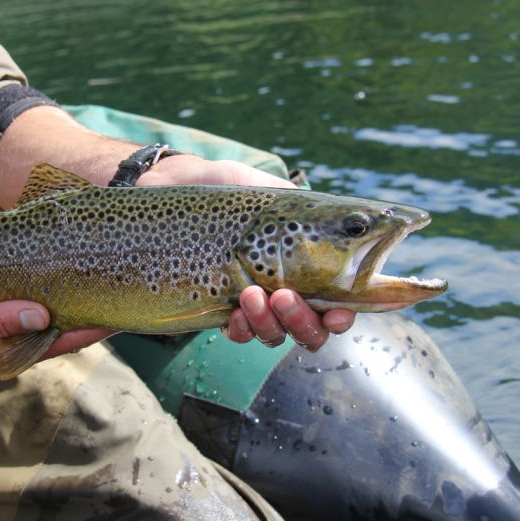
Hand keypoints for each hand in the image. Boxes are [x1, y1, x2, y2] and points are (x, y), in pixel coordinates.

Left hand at [138, 154, 355, 351]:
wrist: (172, 186)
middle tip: (283, 295)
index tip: (337, 314)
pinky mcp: (220, 306)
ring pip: (276, 335)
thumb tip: (347, 219)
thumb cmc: (225, 185)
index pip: (337, 302)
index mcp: (307, 263)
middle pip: (311, 329)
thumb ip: (306, 209)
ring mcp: (253, 301)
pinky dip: (242, 329)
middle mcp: (285, 288)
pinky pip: (239, 333)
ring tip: (250, 294)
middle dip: (303, 320)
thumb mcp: (270, 191)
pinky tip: (234, 313)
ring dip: (270, 322)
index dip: (343, 315)